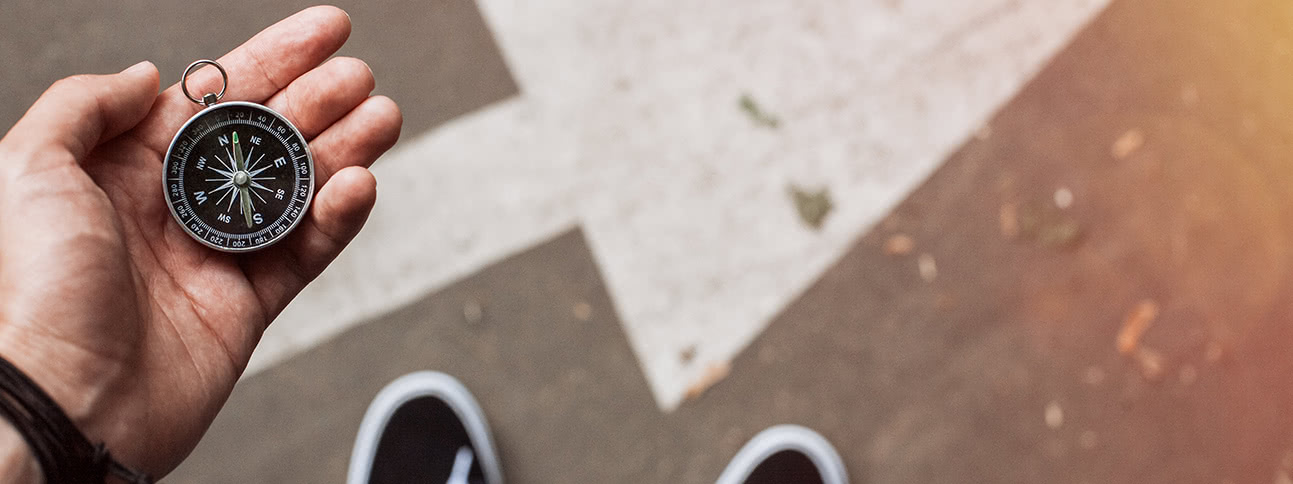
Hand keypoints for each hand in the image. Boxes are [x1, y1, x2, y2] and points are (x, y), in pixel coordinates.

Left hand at [0, 6, 400, 476]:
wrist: (62, 402)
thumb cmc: (32, 293)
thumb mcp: (28, 168)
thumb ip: (85, 105)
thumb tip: (147, 74)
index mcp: (125, 167)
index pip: (216, 96)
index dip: (276, 57)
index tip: (326, 32)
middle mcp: (175, 206)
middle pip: (267, 137)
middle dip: (320, 100)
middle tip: (360, 78)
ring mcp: (216, 256)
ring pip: (299, 190)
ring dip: (346, 149)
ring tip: (383, 117)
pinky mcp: (248, 306)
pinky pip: (308, 252)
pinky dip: (339, 218)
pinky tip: (360, 185)